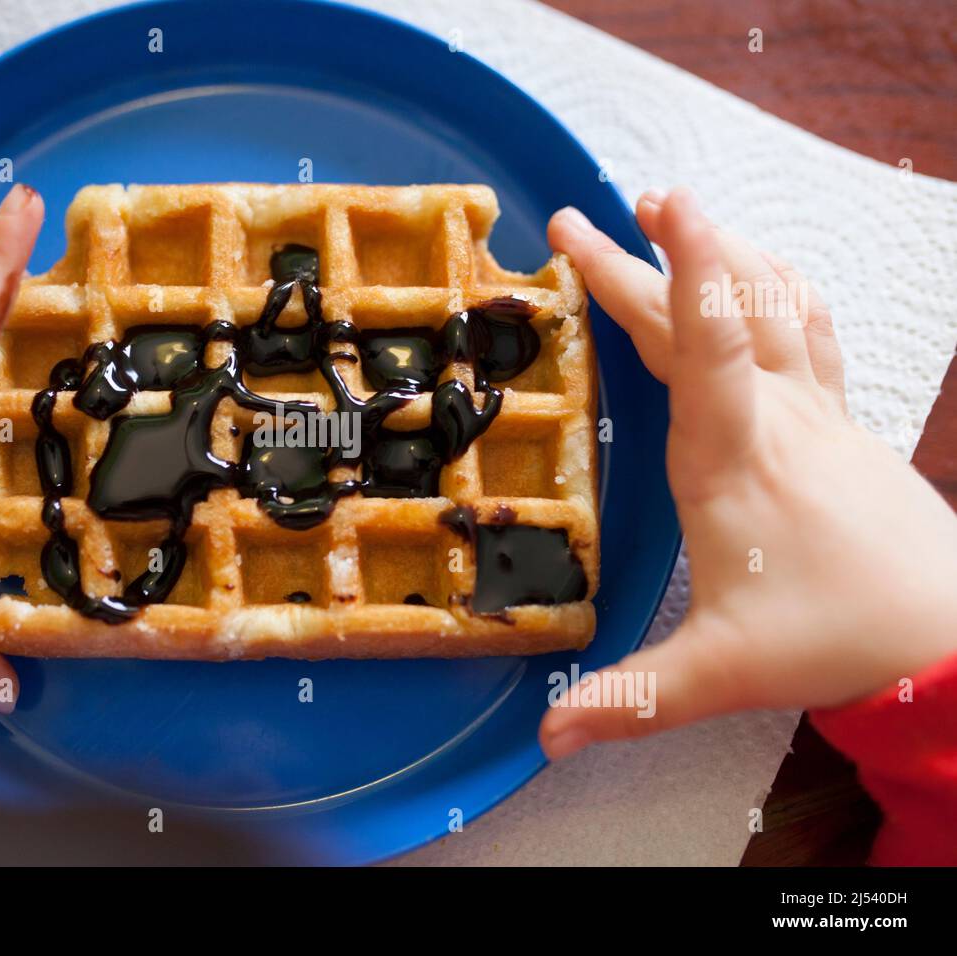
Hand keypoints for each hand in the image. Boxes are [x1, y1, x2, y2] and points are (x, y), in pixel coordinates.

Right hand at [540, 187, 956, 757]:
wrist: (947, 644)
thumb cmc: (834, 641)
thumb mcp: (719, 674)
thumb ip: (630, 699)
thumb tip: (546, 739)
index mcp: (731, 458)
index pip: (706, 342)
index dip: (680, 268)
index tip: (656, 206)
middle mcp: (775, 419)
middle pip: (711, 312)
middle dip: (646, 256)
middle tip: (582, 219)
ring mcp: (816, 414)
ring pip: (773, 302)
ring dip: (720, 252)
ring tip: (669, 214)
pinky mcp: (843, 424)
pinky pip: (808, 330)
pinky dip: (775, 286)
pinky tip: (758, 278)